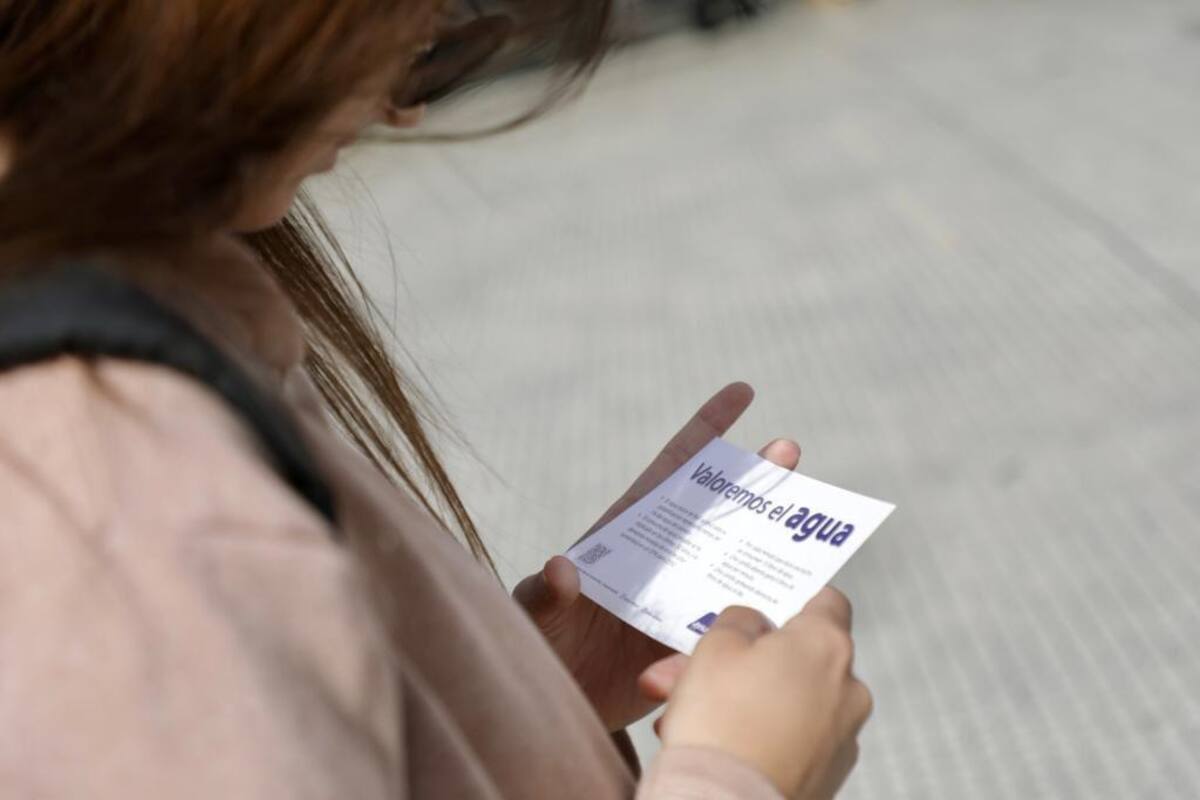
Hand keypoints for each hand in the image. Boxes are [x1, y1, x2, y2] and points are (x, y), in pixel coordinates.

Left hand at [512, 382, 802, 729]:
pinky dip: (769, 602)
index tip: (741, 392)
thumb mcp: (535, 616)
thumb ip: (545, 593)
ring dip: (771, 537)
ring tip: (807, 521)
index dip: (706, 429)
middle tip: (789, 450)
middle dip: (755, 475)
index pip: (672, 469)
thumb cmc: (540, 645)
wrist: (559, 701)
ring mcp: (686, 593)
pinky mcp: (698, 635)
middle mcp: (665, 556)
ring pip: (738, 556)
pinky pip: (740, 614)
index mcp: (629, 532)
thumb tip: (561, 570)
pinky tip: (802, 595)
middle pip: (719, 505)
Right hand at [647, 590, 871, 799]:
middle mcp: (848, 688)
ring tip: (683, 712)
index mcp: (826, 644)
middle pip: (794, 657)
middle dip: (741, 660)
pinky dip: (757, 736)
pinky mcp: (827, 776)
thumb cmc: (722, 722)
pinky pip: (790, 740)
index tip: (765, 608)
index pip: (826, 600)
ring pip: (786, 700)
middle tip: (690, 668)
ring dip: (741, 699)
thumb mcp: (715, 646)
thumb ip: (739, 621)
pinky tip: (713, 743)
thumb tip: (753, 625)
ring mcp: (841, 737)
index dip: (792, 600)